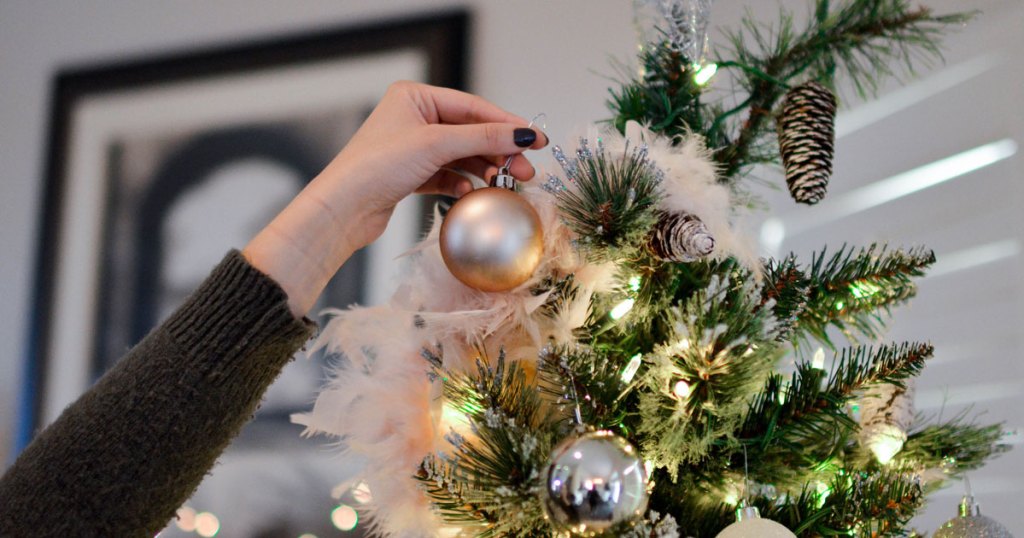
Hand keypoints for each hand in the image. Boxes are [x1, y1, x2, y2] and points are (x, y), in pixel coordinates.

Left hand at [243, 81, 547, 315]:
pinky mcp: (410, 175)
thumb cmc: (378, 166)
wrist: (343, 209)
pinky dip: (462, 183)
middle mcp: (413, 118)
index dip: (507, 124)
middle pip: (470, 132)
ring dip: (484, 170)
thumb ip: (484, 138)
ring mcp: (412, 147)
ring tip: (506, 184)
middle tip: (526, 170)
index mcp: (415, 97)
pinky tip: (470, 193)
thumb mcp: (437, 145)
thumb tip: (524, 134)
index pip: (473, 107)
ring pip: (461, 156)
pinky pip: (447, 175)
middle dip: (499, 151)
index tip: (536, 139)